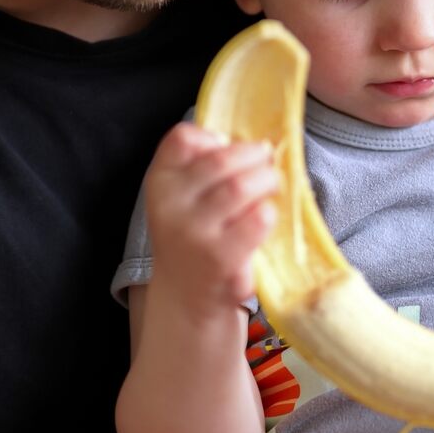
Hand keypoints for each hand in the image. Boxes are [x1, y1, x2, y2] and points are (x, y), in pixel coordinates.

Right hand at [143, 122, 276, 312]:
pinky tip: (266, 218)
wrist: (187, 295)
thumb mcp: (183, 197)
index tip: (227, 147)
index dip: (213, 137)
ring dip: (268, 181)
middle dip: (256, 156)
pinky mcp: (221, 258)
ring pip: (242, 186)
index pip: (182, 139)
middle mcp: (171, 206)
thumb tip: (257, 144)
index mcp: (160, 182)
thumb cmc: (194, 235)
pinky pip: (259, 219)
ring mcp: (194, 233)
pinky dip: (270, 213)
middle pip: (222, 159)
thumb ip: (203, 165)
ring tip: (272, 186)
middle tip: (267, 164)